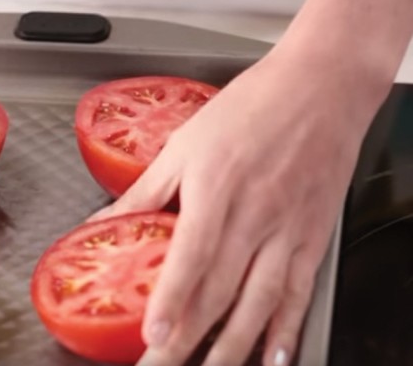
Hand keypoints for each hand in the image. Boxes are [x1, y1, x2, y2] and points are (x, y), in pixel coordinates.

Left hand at [91, 54, 384, 364]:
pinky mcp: (313, 236)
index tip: (154, 336)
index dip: (172, 301)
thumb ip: (145, 190)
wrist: (320, 86)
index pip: (192, 258)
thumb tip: (105, 221)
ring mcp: (288, 230)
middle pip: (220, 291)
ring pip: (260, 303)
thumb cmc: (250, 107)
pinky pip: (299, 292)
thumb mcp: (184, 143)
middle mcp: (255, 217)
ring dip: (232, 346)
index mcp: (216, 190)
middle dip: (190, 338)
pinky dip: (286, 329)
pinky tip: (274, 357)